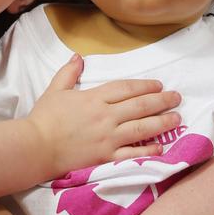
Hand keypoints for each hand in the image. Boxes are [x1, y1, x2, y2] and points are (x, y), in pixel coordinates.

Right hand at [27, 53, 181, 178]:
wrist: (36, 147)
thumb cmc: (44, 118)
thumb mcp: (55, 89)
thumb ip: (69, 72)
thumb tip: (79, 56)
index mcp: (94, 98)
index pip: (126, 88)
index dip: (144, 85)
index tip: (159, 85)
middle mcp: (105, 116)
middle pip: (139, 106)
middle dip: (161, 101)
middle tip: (177, 98)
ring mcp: (108, 138)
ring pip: (141, 128)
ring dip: (162, 122)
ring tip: (177, 118)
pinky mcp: (106, 157)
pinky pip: (132, 154)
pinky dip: (148, 151)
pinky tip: (161, 148)